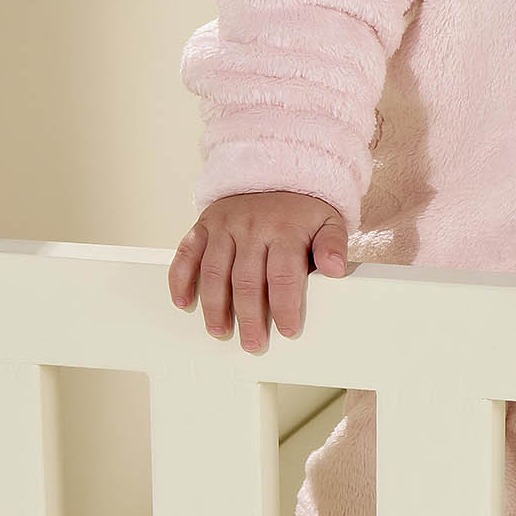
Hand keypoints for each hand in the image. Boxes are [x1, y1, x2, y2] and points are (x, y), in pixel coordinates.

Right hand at [168, 190, 348, 352]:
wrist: (274, 171)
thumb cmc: (302, 209)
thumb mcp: (329, 222)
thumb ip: (334, 245)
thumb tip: (335, 269)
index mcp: (284, 229)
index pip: (283, 275)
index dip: (284, 306)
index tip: (287, 330)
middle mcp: (251, 227)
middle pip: (246, 280)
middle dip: (249, 317)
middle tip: (253, 343)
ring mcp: (224, 226)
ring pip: (214, 272)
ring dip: (214, 306)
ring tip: (220, 331)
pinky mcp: (204, 225)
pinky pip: (186, 253)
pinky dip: (180, 279)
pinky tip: (183, 302)